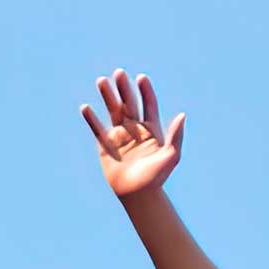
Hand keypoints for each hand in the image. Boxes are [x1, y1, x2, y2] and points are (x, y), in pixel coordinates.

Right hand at [83, 70, 185, 201]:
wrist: (137, 195)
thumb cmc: (156, 178)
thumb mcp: (171, 156)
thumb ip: (176, 136)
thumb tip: (183, 115)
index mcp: (151, 129)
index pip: (148, 104)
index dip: (145, 91)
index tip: (141, 78)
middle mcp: (135, 129)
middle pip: (129, 103)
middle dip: (124, 88)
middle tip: (119, 73)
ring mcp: (119, 136)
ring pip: (113, 111)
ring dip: (108, 96)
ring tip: (101, 81)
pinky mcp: (106, 146)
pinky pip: (97, 129)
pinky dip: (91, 119)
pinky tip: (85, 107)